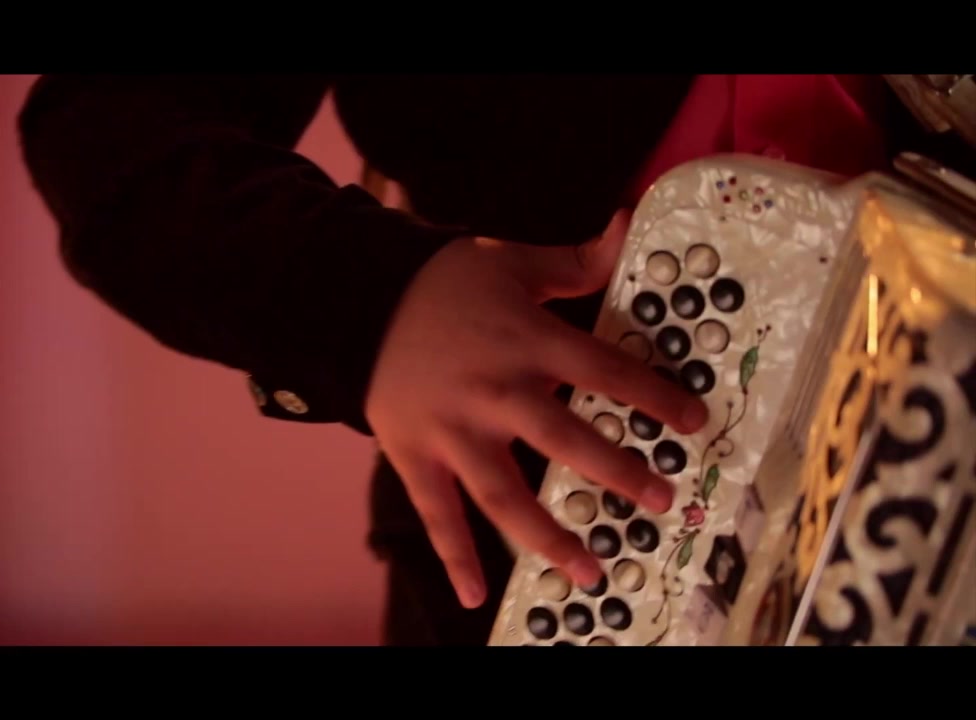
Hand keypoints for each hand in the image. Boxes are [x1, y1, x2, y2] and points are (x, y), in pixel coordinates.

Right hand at [365, 209, 708, 608]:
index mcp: (525, 341)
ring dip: (549, 536)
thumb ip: (572, 261)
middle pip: (566, 441)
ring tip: (590, 570)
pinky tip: (473, 597)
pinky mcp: (415, 456)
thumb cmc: (440, 284)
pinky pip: (437, 514)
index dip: (653, 396)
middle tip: (660, 499)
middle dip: (618, 473)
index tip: (692, 422)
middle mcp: (494, 392)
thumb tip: (626, 225)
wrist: (356, 302)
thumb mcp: (508, 261)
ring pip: (506, 495)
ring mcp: (452, 432)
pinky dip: (454, 557)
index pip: (604, 370)